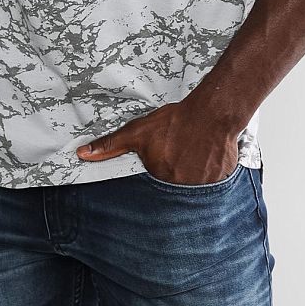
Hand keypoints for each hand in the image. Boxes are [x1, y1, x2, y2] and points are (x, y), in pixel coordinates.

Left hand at [75, 98, 240, 185]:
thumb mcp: (138, 132)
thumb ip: (110, 145)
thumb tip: (83, 154)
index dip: (160, 174)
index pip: (154, 190)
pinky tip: (207, 161)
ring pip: (194, 191)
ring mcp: (203, 188)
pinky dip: (210, 177)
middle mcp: (181, 188)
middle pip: (174, 190)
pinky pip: (213, 188)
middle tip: (181, 159)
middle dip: (176, 176)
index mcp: (160, 178)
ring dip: (193, 178)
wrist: (211, 113)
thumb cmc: (175, 122)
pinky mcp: (221, 183)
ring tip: (194, 159)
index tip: (166, 165)